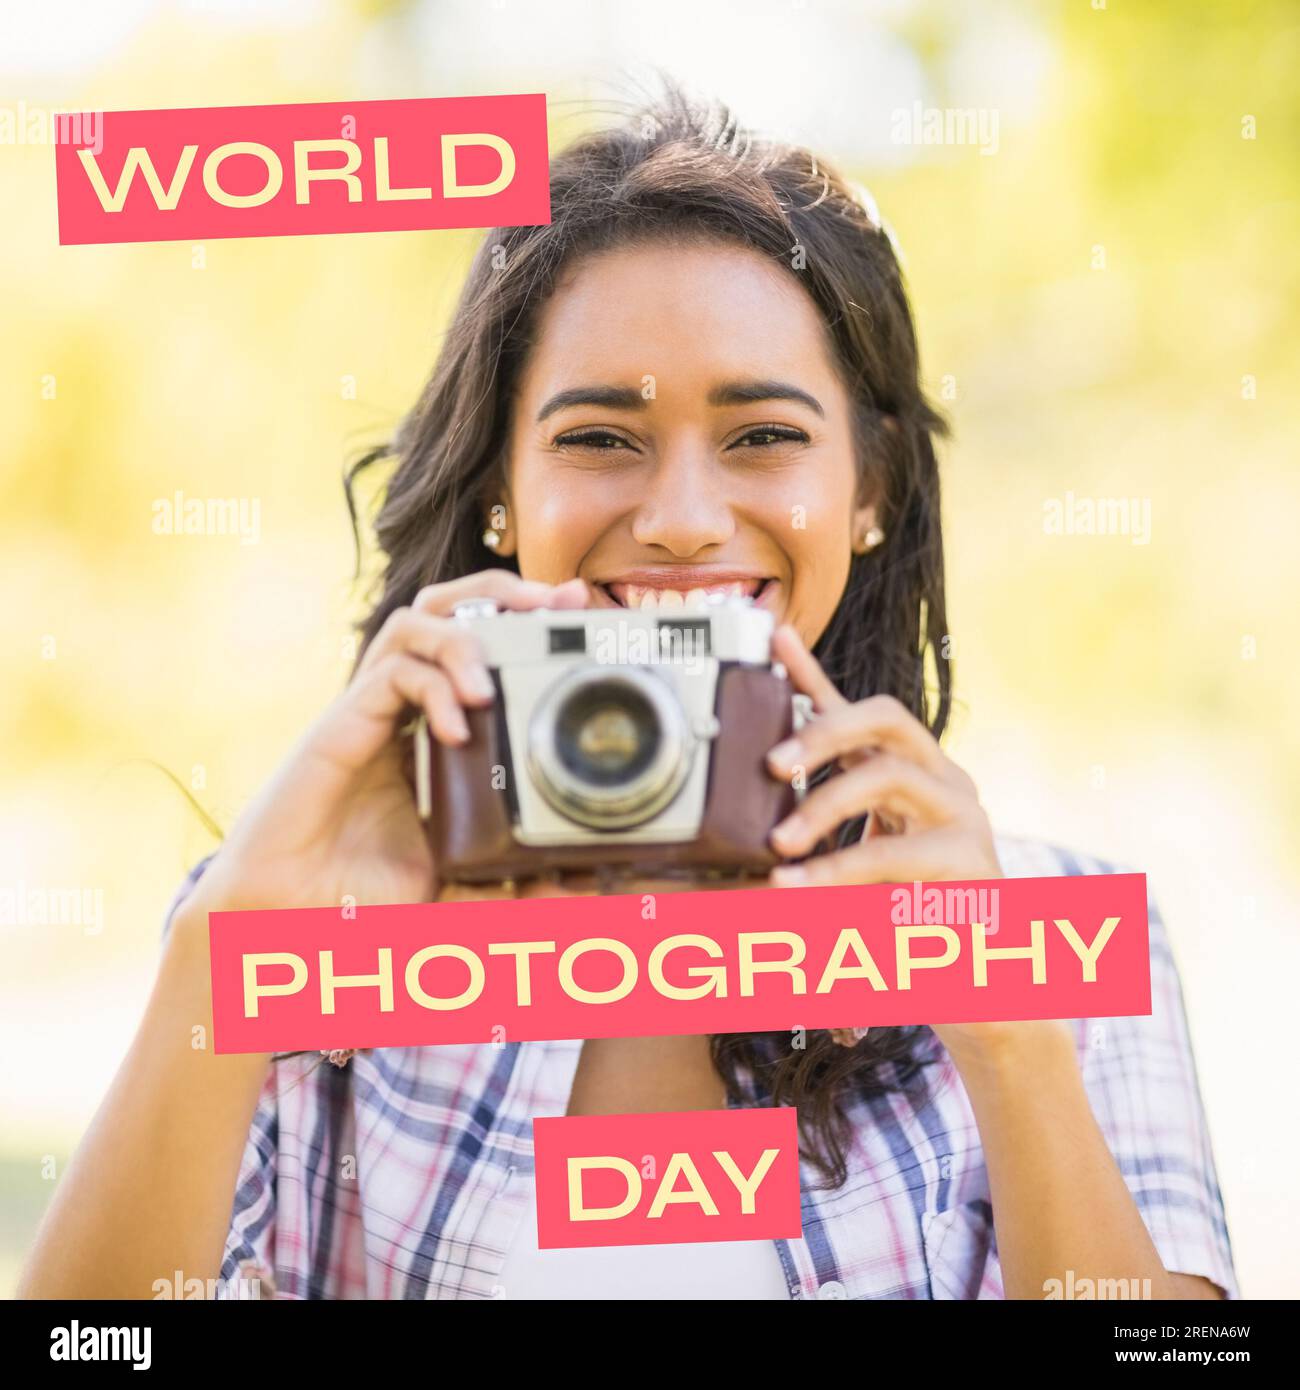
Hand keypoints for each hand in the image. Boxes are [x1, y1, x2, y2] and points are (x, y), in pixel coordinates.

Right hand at [173, 570, 589, 938]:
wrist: (284, 914)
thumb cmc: (362, 892)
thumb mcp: (459, 878)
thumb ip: (511, 876)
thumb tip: (579, 889)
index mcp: (429, 729)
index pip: (476, 645)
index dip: (525, 623)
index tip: (578, 617)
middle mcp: (399, 707)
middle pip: (445, 608)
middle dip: (502, 593)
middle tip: (557, 601)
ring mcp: (366, 711)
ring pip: (413, 622)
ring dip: (464, 637)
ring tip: (491, 686)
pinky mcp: (338, 727)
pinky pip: (389, 675)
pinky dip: (430, 688)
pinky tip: (457, 729)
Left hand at [762, 625, 1056, 1062]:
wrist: (985, 987)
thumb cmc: (909, 918)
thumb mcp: (852, 865)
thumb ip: (816, 833)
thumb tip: (753, 817)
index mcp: (911, 775)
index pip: (860, 711)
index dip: (813, 672)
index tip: (772, 634)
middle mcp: (943, 782)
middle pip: (885, 719)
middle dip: (822, 732)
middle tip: (770, 765)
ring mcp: (965, 819)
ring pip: (890, 777)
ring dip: (827, 808)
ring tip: (780, 854)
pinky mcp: (974, 866)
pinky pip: (899, 855)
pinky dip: (844, 874)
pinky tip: (803, 893)